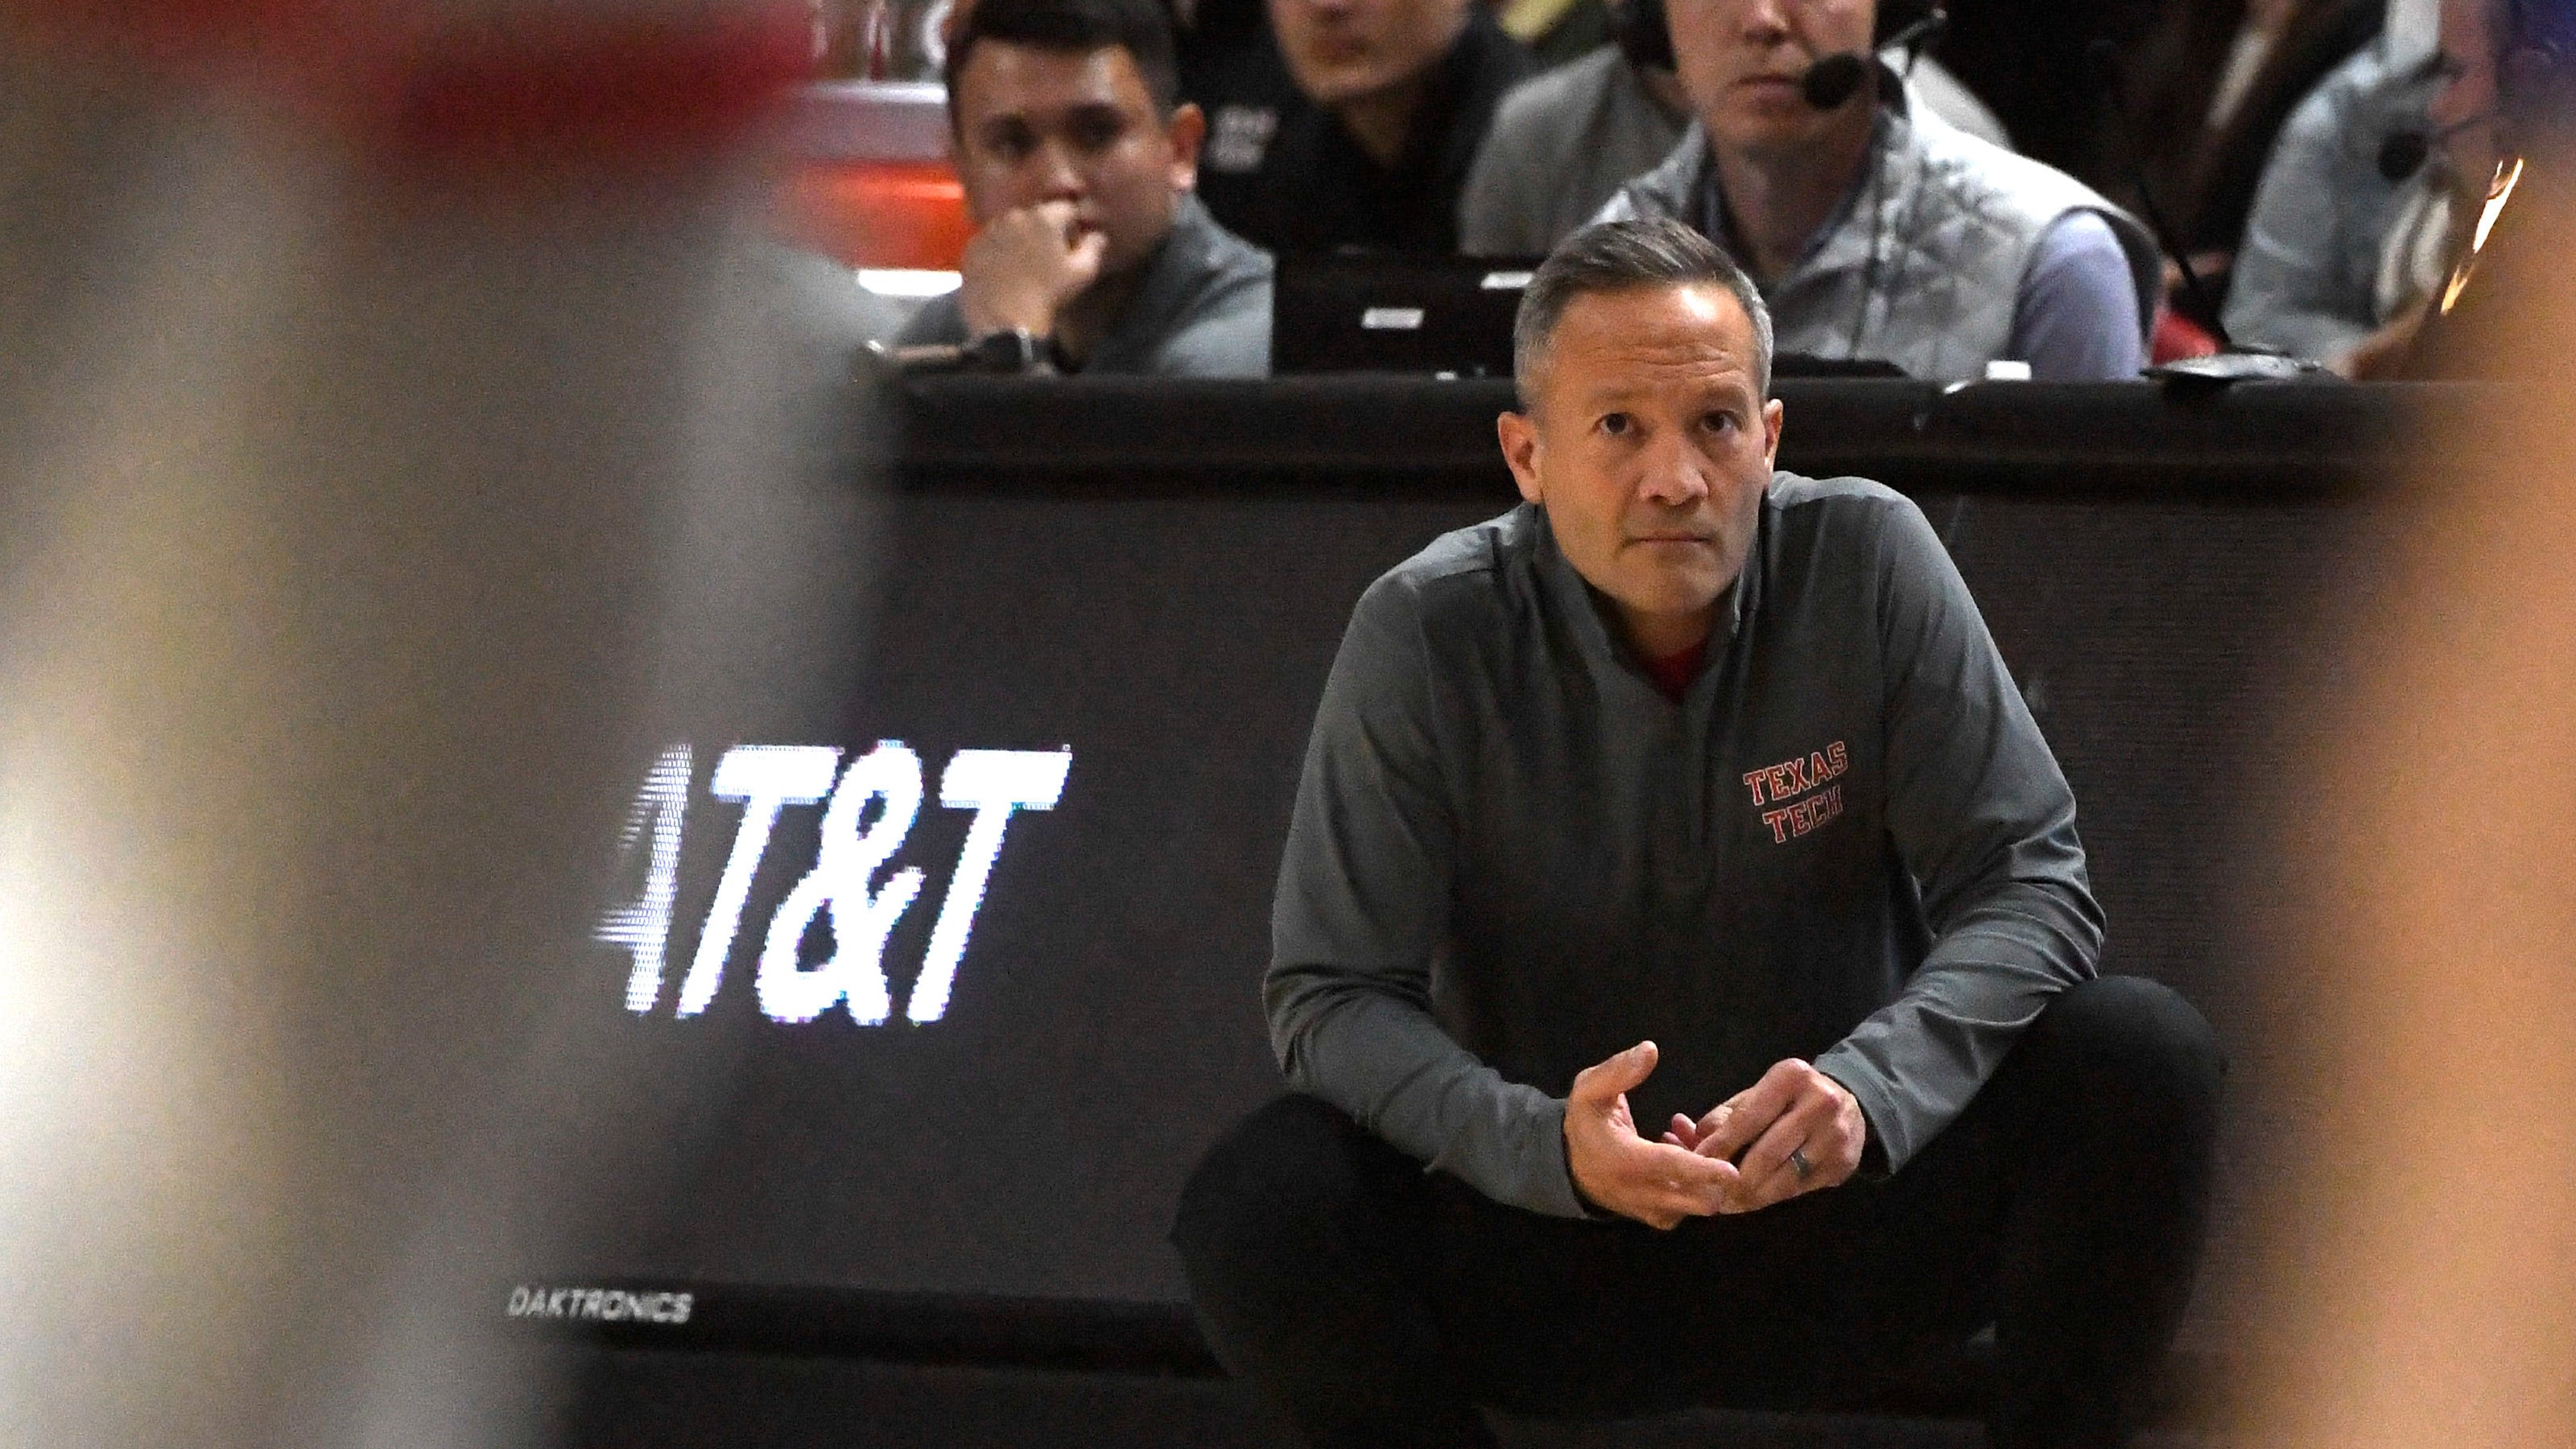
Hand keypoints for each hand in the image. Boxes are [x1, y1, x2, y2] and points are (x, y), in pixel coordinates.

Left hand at [955, 199, 1108, 338]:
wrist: (1006, 323)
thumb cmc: (1049, 296)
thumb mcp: (1082, 273)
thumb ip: (1093, 247)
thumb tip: (1097, 235)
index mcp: (1044, 218)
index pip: (1065, 209)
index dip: (1071, 225)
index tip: (1071, 243)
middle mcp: (1014, 216)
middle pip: (1034, 216)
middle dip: (1042, 231)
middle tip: (1046, 257)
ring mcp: (989, 231)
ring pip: (1009, 228)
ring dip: (1017, 239)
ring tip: (1022, 267)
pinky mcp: (971, 248)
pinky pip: (989, 243)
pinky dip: (997, 252)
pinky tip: (1002, 273)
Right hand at [1563, 1041, 1740, 1229]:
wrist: (1567, 1164)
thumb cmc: (1585, 1123)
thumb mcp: (1590, 1089)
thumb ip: (1619, 1070)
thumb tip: (1650, 1049)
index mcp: (1623, 1160)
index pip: (1669, 1168)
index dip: (1702, 1170)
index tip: (1732, 1171)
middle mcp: (1639, 1193)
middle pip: (1692, 1199)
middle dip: (1716, 1177)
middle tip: (1716, 1142)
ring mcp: (1649, 1210)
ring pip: (1694, 1205)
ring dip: (1708, 1180)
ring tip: (1695, 1143)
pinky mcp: (1657, 1217)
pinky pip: (1688, 1209)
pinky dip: (1697, 1188)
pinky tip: (1690, 1157)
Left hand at [1661, 1058, 1864, 1212]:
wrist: (1851, 1101)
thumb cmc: (1790, 1098)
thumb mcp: (1759, 1094)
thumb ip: (1725, 1115)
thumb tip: (1689, 1138)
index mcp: (1791, 1077)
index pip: (1748, 1118)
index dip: (1719, 1145)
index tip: (1695, 1164)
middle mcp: (1819, 1103)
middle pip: (1766, 1153)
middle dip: (1733, 1178)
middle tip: (1709, 1194)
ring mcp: (1836, 1136)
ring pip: (1784, 1178)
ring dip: (1751, 1196)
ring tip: (1727, 1203)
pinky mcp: (1844, 1164)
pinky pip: (1799, 1188)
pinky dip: (1773, 1197)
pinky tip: (1755, 1199)